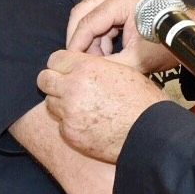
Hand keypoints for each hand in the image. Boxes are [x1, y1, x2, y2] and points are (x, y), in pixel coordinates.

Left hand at [37, 48, 169, 163]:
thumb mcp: (122, 71)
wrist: (150, 133)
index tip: (67, 71)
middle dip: (53, 82)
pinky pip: (61, 124)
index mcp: (86, 68)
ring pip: (50, 102)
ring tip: (81, 107)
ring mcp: (69, 113)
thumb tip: (80, 67)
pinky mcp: (70, 134)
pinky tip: (88, 124)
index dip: (62, 64)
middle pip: (44, 79)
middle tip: (66, 88)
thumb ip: (94, 67)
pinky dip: (70, 124)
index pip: (55, 59)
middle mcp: (72, 88)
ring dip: (61, 103)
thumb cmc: (142, 100)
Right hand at [66, 0, 177, 74]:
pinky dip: (100, 33)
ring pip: (89, 13)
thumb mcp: (137, 62)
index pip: (87, 22)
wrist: (188, 35)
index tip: (70, 62)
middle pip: (82, 13)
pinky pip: (100, 14)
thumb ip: (107, 66)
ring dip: (90, 38)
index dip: (76, 45)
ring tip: (100, 59)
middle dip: (79, 39)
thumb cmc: (167, 45)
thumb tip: (83, 70)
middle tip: (79, 60)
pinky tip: (107, 52)